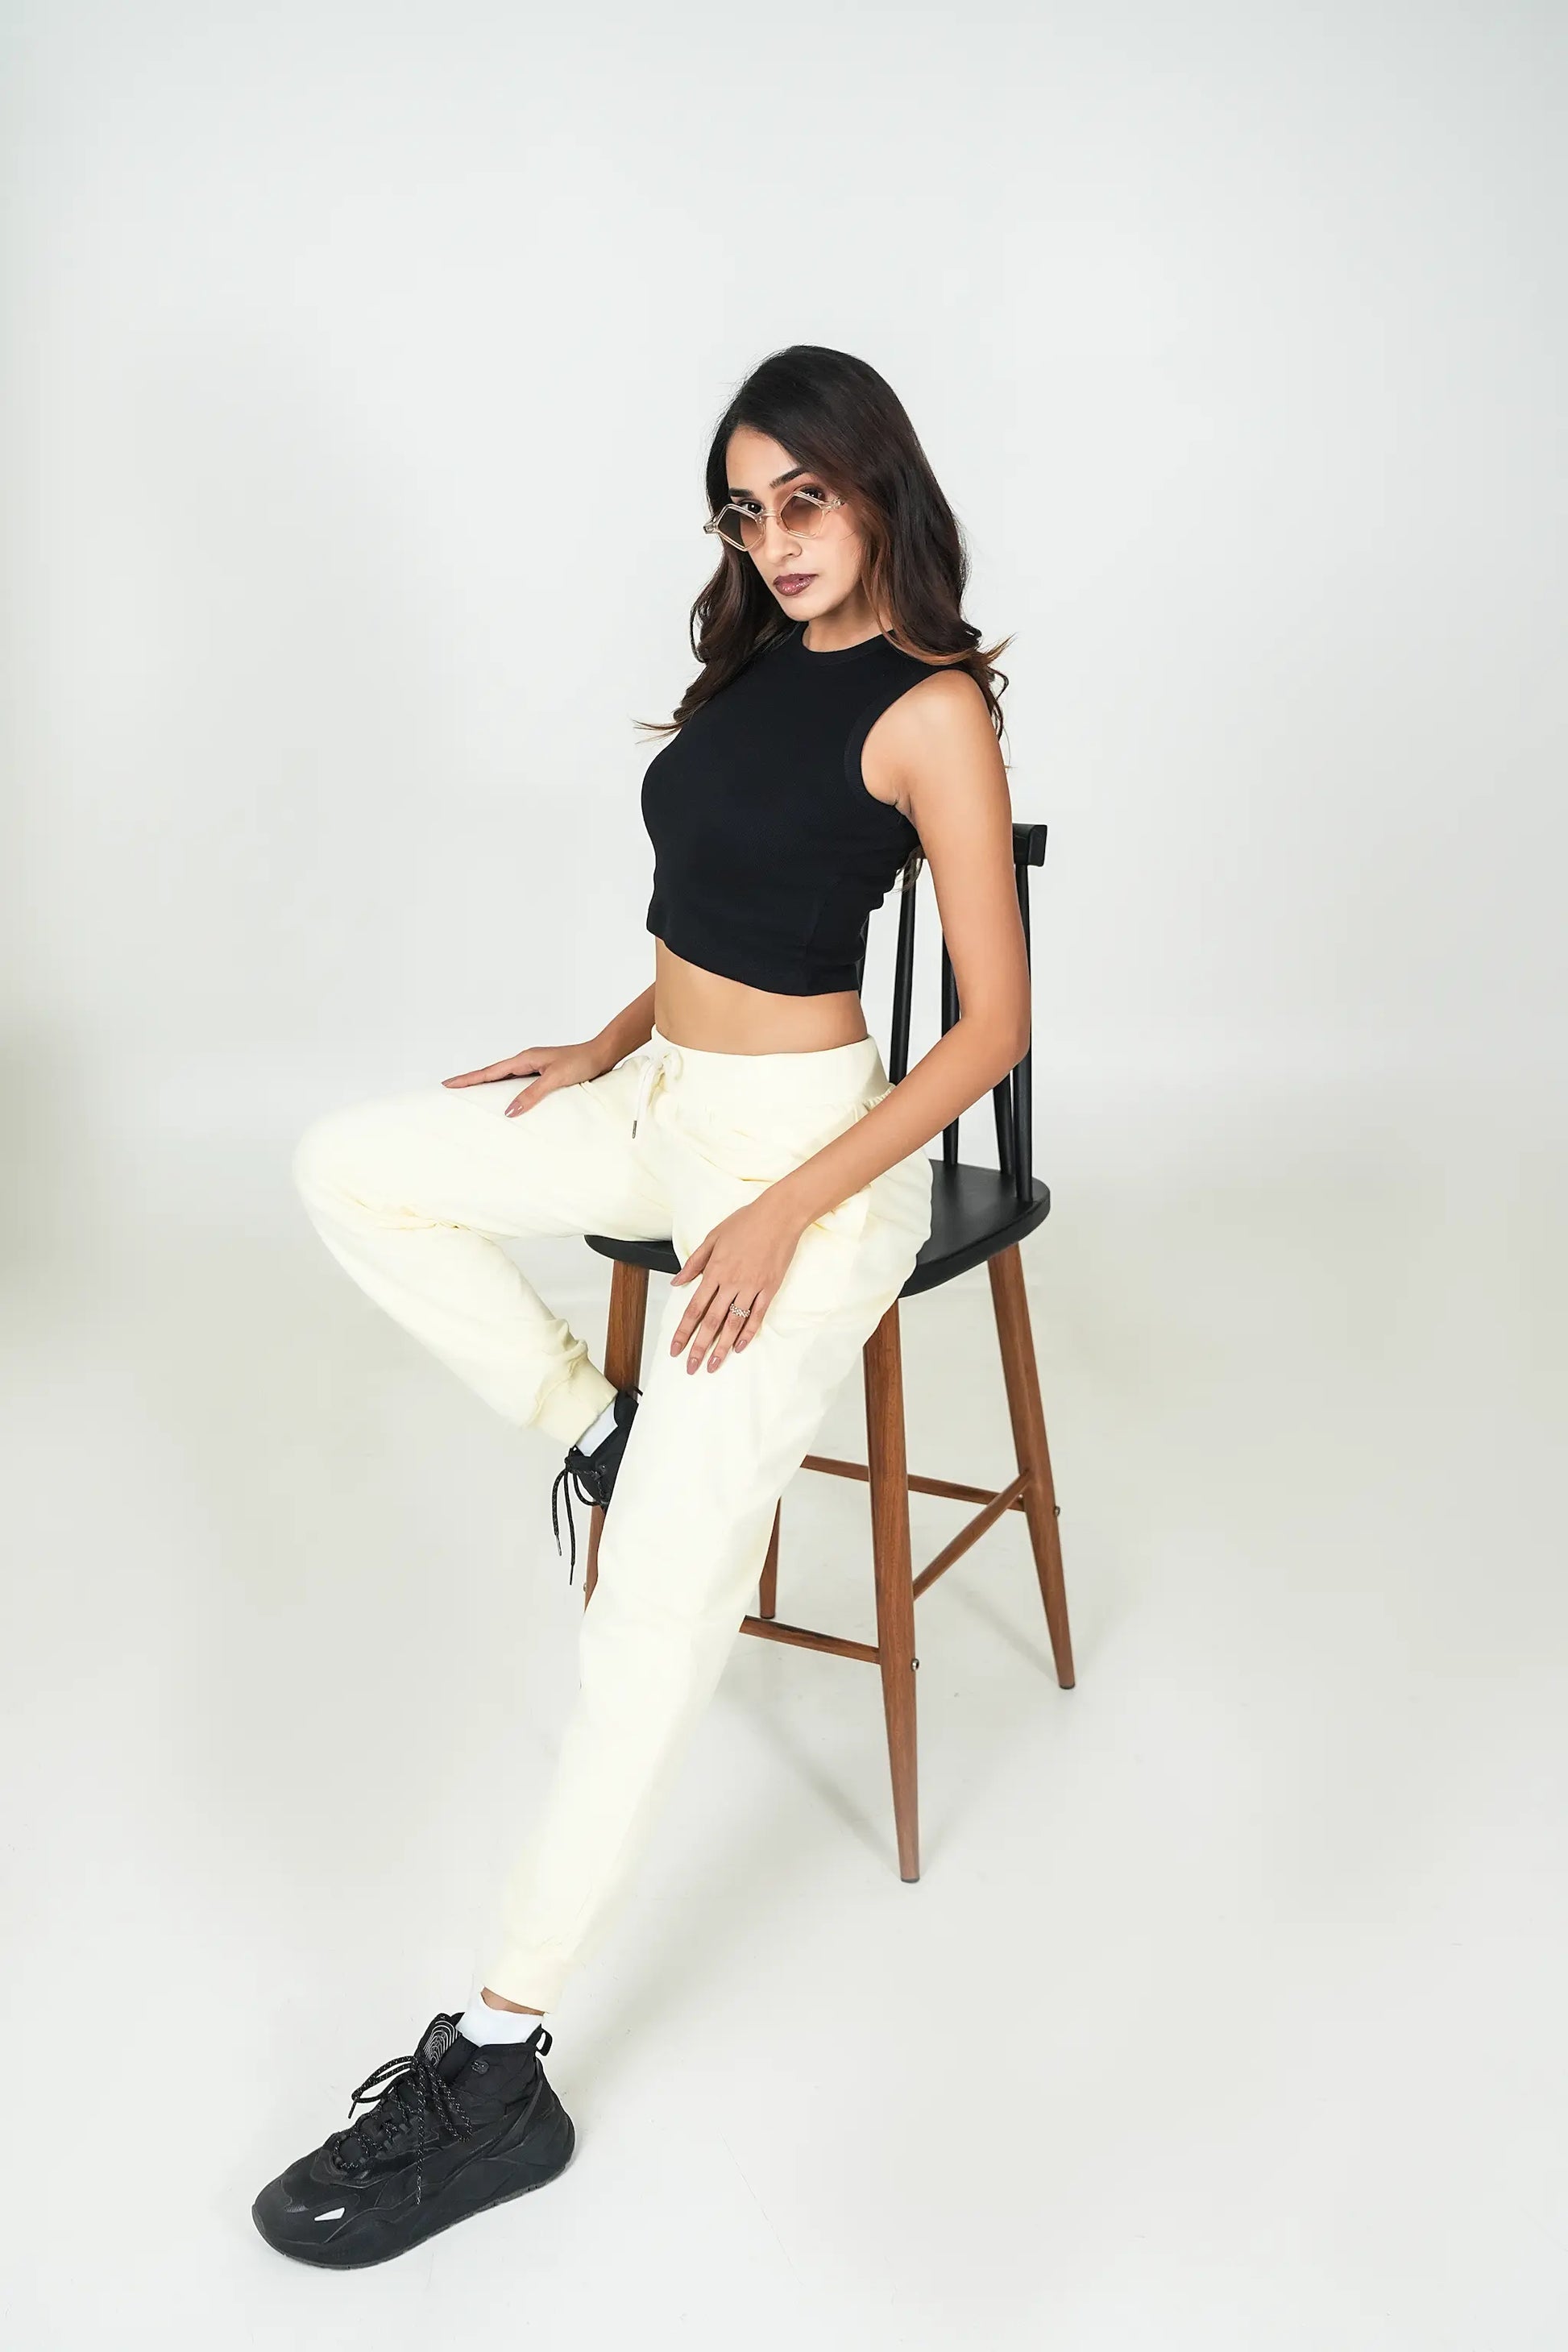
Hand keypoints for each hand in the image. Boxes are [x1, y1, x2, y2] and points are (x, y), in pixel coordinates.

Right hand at [442, 1039, 613, 1115]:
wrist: (602, 1054)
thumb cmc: (582, 1062)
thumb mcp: (555, 1078)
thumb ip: (532, 1094)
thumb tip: (509, 1110)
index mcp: (525, 1059)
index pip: (490, 1072)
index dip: (469, 1079)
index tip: (448, 1083)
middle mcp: (526, 1062)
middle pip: (492, 1074)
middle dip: (471, 1081)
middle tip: (451, 1089)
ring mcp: (534, 1068)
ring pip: (504, 1079)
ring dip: (488, 1086)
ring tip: (471, 1095)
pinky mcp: (543, 1075)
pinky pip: (518, 1084)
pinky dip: (507, 1091)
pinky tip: (506, 1100)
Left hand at [669, 1192, 807, 1372]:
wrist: (779, 1215)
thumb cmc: (745, 1222)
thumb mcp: (712, 1237)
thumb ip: (694, 1263)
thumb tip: (677, 1282)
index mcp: (714, 1271)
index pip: (693, 1308)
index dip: (683, 1331)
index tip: (675, 1349)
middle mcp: (731, 1283)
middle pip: (711, 1322)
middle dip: (699, 1347)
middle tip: (691, 1367)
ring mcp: (752, 1287)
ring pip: (733, 1324)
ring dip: (722, 1347)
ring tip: (714, 1365)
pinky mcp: (769, 1289)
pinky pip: (757, 1316)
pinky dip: (748, 1333)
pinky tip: (739, 1347)